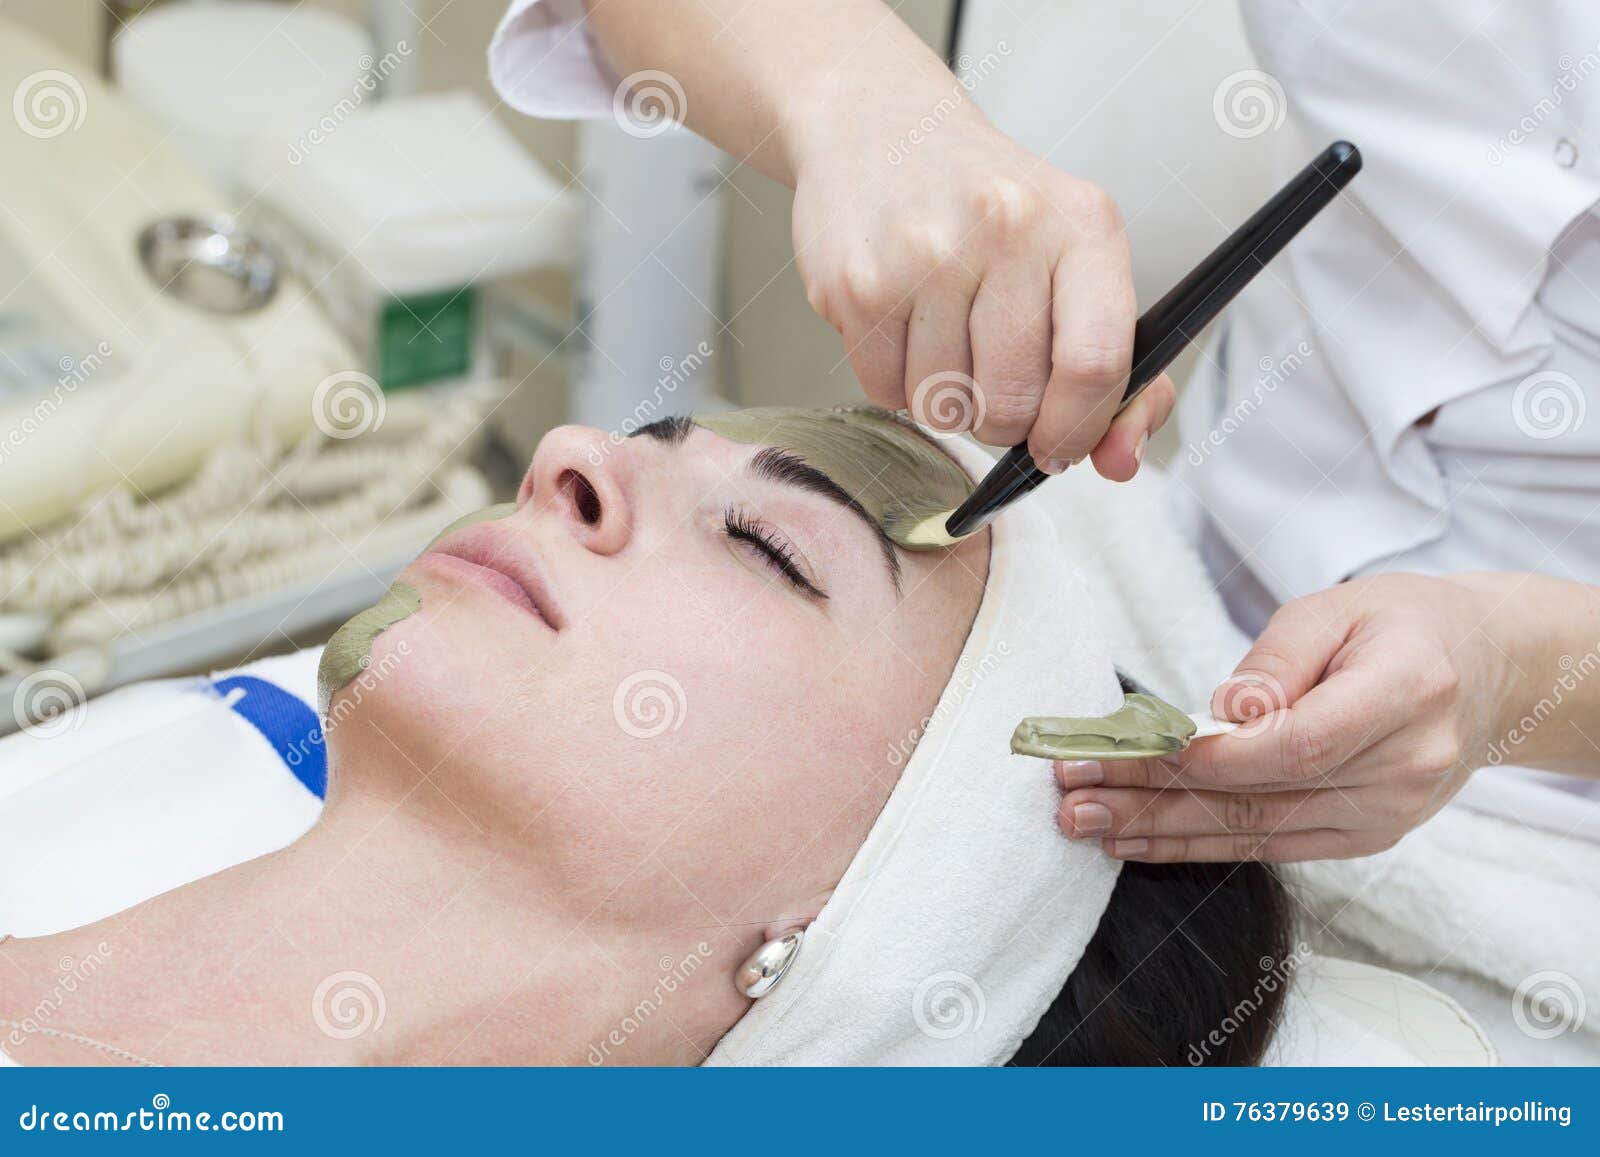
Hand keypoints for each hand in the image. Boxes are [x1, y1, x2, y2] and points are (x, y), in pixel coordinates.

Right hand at [789, 99, 1173, 479]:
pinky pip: (886, 392)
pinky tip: (903, 326)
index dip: (1079, 427)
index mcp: (1081, 223)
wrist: (883, 132)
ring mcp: (924, 256)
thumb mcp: (1073, 259)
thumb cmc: (988, 204)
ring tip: (945, 337)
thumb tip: (1117, 460)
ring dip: (947, 400)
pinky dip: (898, 381)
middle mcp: (1006, 229)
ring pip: (944, 407)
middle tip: (995, 385)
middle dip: (1005, 422)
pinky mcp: (858, 284)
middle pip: (1013, 401)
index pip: (1095, 362)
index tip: (1061, 446)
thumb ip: (1114, 369)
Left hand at [1053, 574, 1545, 861]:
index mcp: (1406, 693)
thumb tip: (1216, 715)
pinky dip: (1198, 846)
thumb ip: (1275, 662)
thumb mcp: (1338, 607)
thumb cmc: (1403, 625)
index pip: (1296, 744)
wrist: (1488, 673)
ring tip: (1084, 824)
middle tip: (1073, 794)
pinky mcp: (1366, 838)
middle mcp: (1403, 768)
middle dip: (1154, 798)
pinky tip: (1139, 842)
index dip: (1210, 757)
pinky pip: (1271, 847)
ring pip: (1256, 834)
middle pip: (1262, 797)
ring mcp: (1387, 815)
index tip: (1131, 751)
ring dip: (1160, 832)